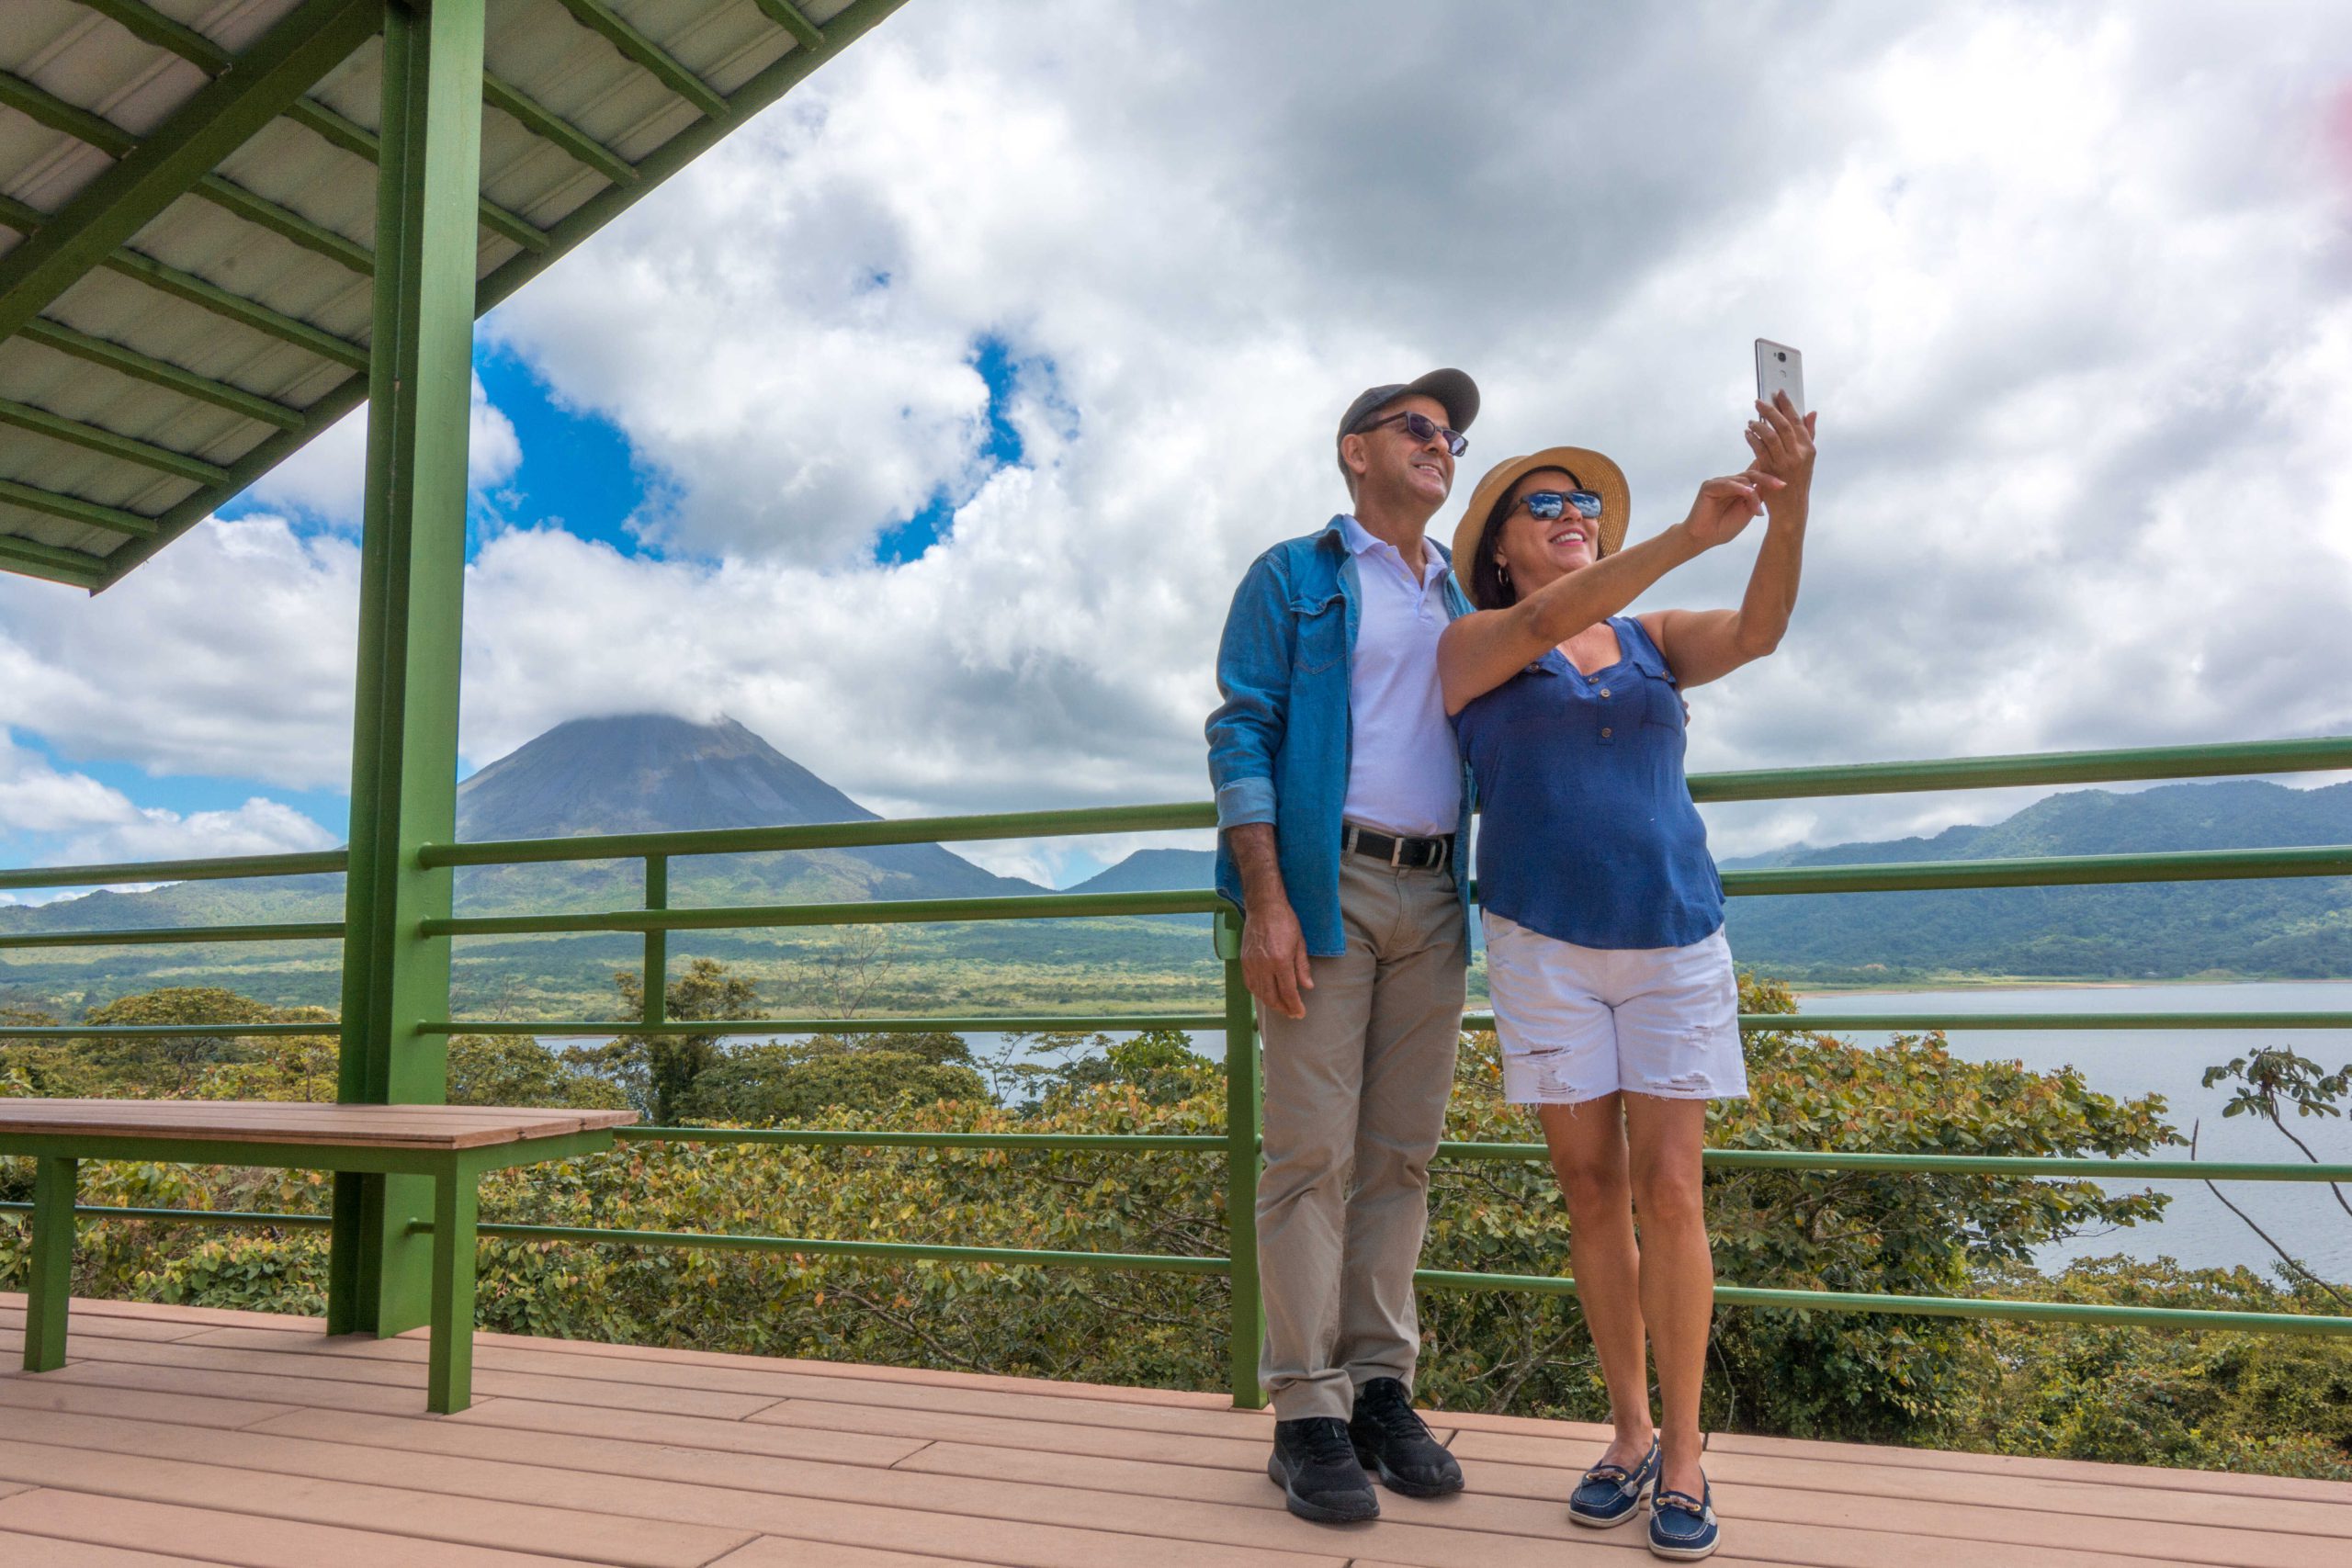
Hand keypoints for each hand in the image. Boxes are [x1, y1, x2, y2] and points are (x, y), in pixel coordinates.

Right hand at [1240, 899, 1313, 1019]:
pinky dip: (1258, 993)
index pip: (1288, 991)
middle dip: (1283, 1008)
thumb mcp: (1300, 943)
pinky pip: (1249, 983)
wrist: (1264, 906)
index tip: (1300, 1013)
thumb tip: (1307, 987)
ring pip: (1259, 993)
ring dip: (1270, 1003)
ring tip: (1281, 1006)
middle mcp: (1264, 965)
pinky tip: (1265, 994)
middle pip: (1272, 996)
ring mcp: (1251, 963)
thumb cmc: (1285, 921)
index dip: (1294, 1005)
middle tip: (1292, 1013)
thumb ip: (1302, 967)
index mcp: (1280, 961)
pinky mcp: (1244, 960)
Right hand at [1682, 467, 1782, 549]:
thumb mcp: (1749, 510)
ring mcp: (1719, 481)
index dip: (1772, 471)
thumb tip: (1778, 484)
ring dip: (1753, 496)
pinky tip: (1748, 494)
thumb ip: (1759, 496)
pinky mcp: (1709, 486)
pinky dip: (1739, 490)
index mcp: (1740, 486)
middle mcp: (1731, 481)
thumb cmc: (1725, 527)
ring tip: (1758, 511)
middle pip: (1753, 473)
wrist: (1704, 538)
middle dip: (1769, 479)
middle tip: (1783, 485)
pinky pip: (1728, 484)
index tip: (1790, 476)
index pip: (1758, 472)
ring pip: (1743, 480)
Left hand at [1745, 391, 1817, 498]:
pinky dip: (1752, 439)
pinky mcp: (1770, 470)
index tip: (1779, 392)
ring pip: (1770, 436)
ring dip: (1759, 425)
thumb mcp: (1807, 458)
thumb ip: (1808, 434)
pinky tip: (1747, 433)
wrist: (1791, 508)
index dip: (1787, 405)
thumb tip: (1811, 413)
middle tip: (1759, 402)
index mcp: (1808, 448)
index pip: (1797, 421)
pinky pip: (1759, 450)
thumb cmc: (1798, 481)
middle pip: (1783, 425)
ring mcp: (1785, 463)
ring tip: (1751, 420)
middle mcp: (1798, 454)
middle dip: (1770, 410)